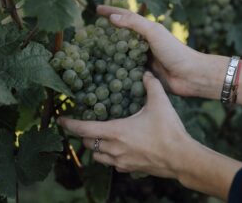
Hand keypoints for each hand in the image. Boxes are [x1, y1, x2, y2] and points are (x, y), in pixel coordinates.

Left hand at [57, 72, 192, 177]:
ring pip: (97, 156)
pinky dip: (109, 157)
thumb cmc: (168, 130)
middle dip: (83, 134)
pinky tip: (118, 150)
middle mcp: (114, 148)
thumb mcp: (160, 102)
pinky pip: (112, 164)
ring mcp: (121, 161)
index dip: (69, 124)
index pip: (83, 128)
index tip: (60, 120)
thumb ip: (151, 84)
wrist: (181, 158)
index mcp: (115, 132)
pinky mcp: (130, 169)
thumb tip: (145, 73)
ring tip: (98, 138)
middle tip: (83, 125)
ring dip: (94, 147)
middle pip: (87, 143)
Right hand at [97, 5, 227, 98]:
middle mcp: (143, 43)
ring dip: (109, 52)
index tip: (96, 9)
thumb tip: (113, 17)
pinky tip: (104, 72)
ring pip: (122, 54)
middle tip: (90, 33)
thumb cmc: (174, 51)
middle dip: (106, 33)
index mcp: (147, 30)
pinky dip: (116, 70)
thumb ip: (134, 24)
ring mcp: (143, 59)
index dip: (111, 12)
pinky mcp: (143, 74)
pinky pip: (126, 71)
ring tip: (92, 52)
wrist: (190, 76)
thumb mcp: (154, 32)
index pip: (125, 17)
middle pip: (121, 35)